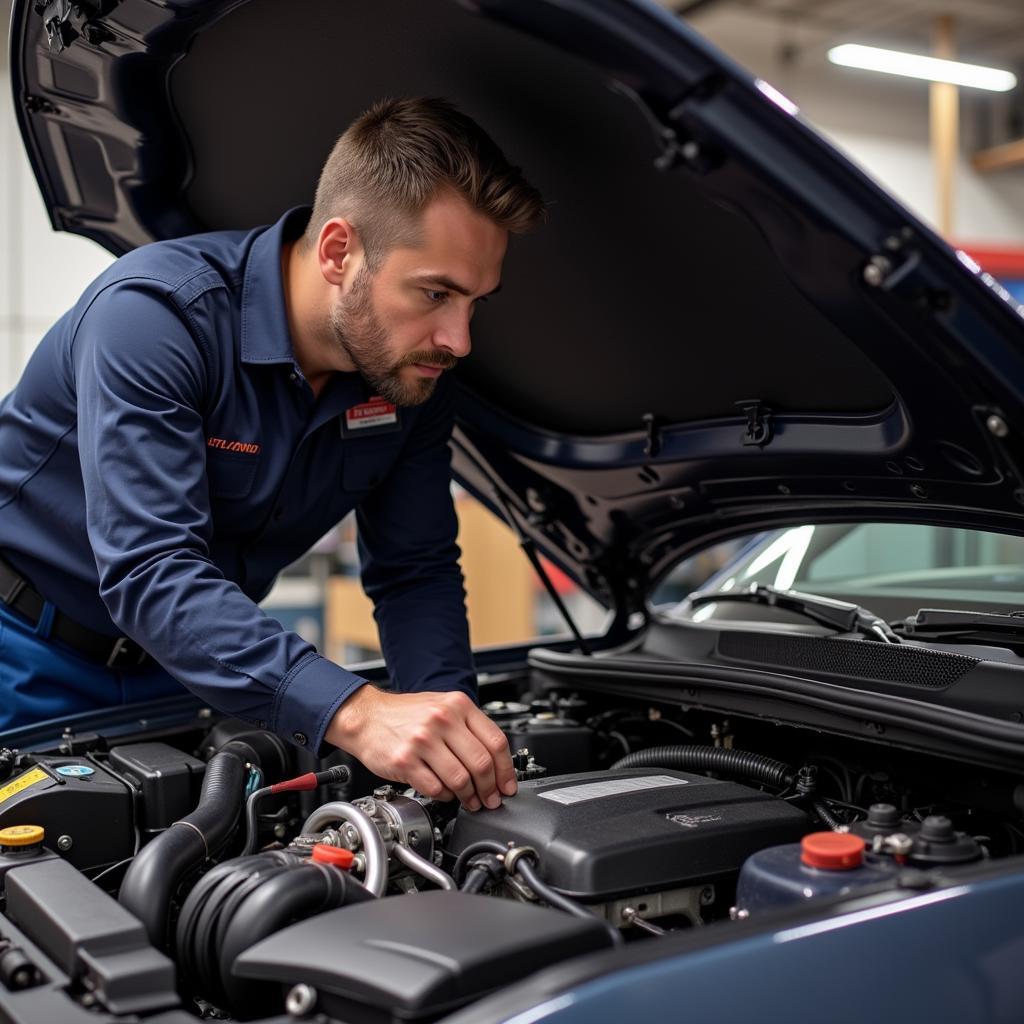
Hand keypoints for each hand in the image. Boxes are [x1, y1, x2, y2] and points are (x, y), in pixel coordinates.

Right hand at [325, 686, 517, 810]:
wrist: (366, 716)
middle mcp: (442, 719)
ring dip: (469, 797)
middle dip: (490, 789)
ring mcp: (423, 740)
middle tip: (490, 799)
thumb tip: (495, 762)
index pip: (496, 741)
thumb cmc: (405, 714)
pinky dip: (445, 796)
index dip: (506, 770)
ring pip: (461, 779)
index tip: (507, 785)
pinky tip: (445, 793)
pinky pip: (436, 788)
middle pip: (481, 764)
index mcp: (457, 705)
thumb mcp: (443, 706)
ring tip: (470, 801)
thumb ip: (469, 727)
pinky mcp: (405, 761)